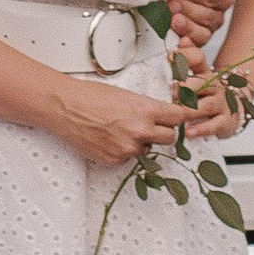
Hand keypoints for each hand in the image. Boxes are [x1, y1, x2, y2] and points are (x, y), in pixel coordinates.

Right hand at [44, 77, 192, 172]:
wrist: (64, 107)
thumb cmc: (90, 96)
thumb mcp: (126, 95)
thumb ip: (146, 108)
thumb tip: (159, 117)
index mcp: (146, 110)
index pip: (179, 118)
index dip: (183, 117)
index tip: (189, 118)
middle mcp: (141, 131)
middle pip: (170, 138)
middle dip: (163, 132)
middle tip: (151, 126)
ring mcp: (128, 148)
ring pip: (147, 149)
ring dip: (141, 142)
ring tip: (119, 129)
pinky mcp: (114, 160)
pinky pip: (128, 158)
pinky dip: (122, 150)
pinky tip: (108, 138)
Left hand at [167, 0, 232, 58]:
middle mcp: (216, 14)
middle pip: (208, 16)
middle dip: (189, 10)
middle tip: (172, 4)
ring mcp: (206, 30)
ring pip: (203, 33)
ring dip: (188, 27)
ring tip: (173, 20)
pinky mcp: (195, 42)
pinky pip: (195, 46)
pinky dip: (187, 44)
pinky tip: (180, 42)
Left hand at [171, 58, 237, 141]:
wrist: (233, 109)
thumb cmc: (207, 95)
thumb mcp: (197, 77)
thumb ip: (186, 61)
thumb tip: (182, 40)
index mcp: (204, 72)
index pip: (197, 57)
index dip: (184, 55)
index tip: (170, 57)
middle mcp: (214, 85)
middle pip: (199, 83)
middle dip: (182, 89)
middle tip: (170, 94)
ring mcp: (221, 103)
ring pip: (205, 105)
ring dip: (188, 110)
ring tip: (177, 114)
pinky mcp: (225, 121)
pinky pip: (213, 125)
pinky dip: (200, 129)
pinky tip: (188, 132)